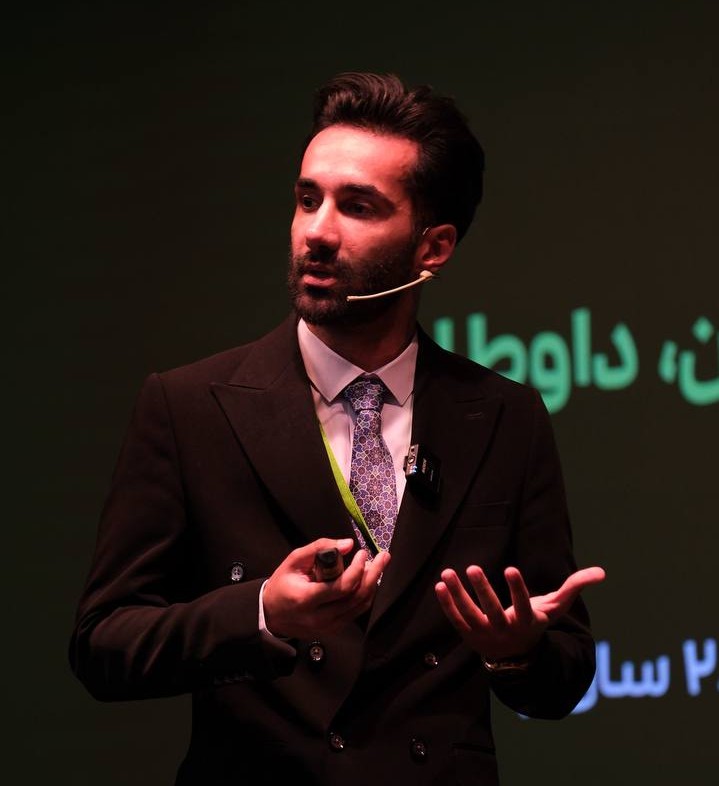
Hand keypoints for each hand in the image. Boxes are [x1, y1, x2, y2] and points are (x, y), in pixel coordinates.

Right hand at [263, 538, 389, 638]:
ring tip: (376, 566)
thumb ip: (319, 548)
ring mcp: (328, 627)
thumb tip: (348, 544)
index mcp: (307, 599)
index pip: (342, 587)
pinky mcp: (334, 629)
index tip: (362, 553)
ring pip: (360, 606)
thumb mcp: (294, 560)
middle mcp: (320, 617)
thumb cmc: (283, 583)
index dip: (357, 568)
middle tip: (383, 557)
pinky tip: (367, 580)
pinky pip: (356, 612)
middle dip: (374, 575)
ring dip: (372, 584)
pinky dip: (365, 595)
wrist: (272, 614)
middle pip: (356, 597)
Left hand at [435, 565, 604, 660]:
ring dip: (457, 594)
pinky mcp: (469, 635)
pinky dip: (447, 604)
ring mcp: (485, 634)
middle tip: (473, 566)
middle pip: (492, 611)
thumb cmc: (535, 623)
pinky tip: (439, 585)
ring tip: (447, 572)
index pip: (523, 606)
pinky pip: (455, 620)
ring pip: (469, 614)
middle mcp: (505, 631)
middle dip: (482, 589)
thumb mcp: (554, 609)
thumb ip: (574, 588)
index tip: (512, 568)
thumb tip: (602, 572)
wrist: (516, 658)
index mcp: (527, 622)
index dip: (518, 589)